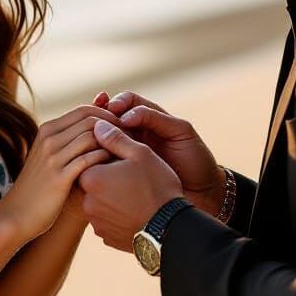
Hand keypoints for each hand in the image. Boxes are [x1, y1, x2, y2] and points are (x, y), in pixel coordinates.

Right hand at [3, 105, 116, 241]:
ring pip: (91, 137)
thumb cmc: (40, 186)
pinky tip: (115, 167)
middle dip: (114, 126)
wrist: (17, 214)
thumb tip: (97, 126)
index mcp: (47, 130)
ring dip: (112, 142)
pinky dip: (105, 159)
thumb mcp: (51, 157)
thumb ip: (70, 140)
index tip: (122, 128)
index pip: (84, 110)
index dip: (107, 115)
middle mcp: (49, 138)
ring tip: (126, 151)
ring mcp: (52, 157)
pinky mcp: (59, 176)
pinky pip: (89, 159)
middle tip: (130, 137)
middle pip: (90, 120)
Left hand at [78, 120, 183, 251]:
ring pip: (99, 201)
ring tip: (136, 194)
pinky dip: (117, 213)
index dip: (107, 155)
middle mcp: (87, 202)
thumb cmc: (157, 187)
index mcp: (91, 178)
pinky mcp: (106, 237)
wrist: (170, 229)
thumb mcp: (140, 154)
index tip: (125, 158)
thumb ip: (116, 138)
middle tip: (132, 176)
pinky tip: (135, 210)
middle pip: (93, 181)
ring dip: (111, 195)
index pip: (89, 159)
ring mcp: (96, 222)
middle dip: (108, 176)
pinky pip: (107, 219)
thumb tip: (97, 126)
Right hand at [95, 90, 224, 217]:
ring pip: (103, 140)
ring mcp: (127, 154)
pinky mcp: (122, 174)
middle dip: (100, 117)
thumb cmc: (195, 160)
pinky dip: (97, 158)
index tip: (113, 108)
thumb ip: (155, 119)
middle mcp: (135, 134)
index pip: (126, 102)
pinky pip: (105, 162)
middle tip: (97, 123)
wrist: (203, 193)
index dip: (117, 102)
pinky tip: (93, 159)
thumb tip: (124, 116)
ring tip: (93, 139)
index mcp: (149, 119)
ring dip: (95, 138)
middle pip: (110, 119)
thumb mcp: (180, 132)